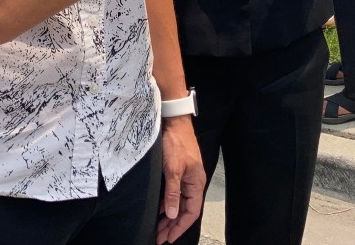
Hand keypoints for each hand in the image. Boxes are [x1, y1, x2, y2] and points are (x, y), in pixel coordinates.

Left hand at [157, 116, 205, 243]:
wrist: (173, 120)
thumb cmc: (176, 142)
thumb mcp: (173, 169)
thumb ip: (173, 193)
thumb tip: (172, 214)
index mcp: (196, 183)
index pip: (191, 212)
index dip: (180, 227)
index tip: (168, 238)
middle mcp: (193, 182)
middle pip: (184, 209)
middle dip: (172, 225)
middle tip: (160, 237)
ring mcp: (186, 176)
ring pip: (178, 201)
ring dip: (169, 215)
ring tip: (158, 227)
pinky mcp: (178, 170)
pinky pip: (174, 192)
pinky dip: (167, 201)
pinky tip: (159, 207)